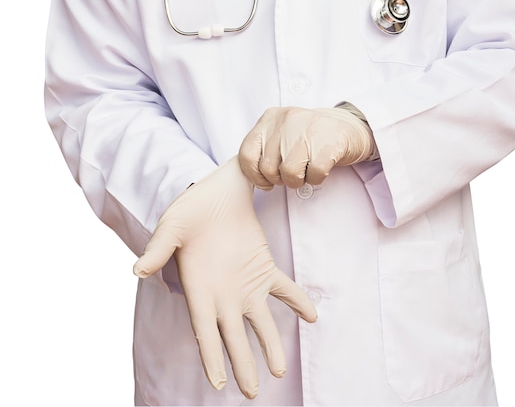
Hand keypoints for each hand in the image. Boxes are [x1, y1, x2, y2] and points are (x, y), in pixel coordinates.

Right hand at [132, 156, 316, 398]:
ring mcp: (246, 283)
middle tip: (252, 392)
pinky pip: (285, 289)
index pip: (205, 331)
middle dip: (242, 365)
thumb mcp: (171, 227)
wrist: (217, 193)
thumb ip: (158, 249)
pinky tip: (311, 316)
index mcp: (199, 289)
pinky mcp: (264, 268)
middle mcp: (224, 294)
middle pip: (234, 337)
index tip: (218, 384)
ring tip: (280, 370)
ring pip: (261, 322)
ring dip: (271, 345)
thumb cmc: (191, 211)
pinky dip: (298, 301)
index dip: (211, 357)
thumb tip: (138, 270)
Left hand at [238, 105, 375, 189]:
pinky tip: (322, 167)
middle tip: (294, 173)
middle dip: (281, 179)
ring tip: (307, 171)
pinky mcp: (329, 143)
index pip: (247, 154)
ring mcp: (309, 129)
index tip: (266, 182)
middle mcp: (287, 120)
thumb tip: (255, 177)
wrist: (350, 127)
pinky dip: (317, 179)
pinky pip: (314, 175)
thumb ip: (265, 149)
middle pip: (269, 168)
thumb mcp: (282, 135)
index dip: (254, 175)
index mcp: (271, 118)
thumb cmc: (310, 138)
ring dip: (299, 181)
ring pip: (290, 174)